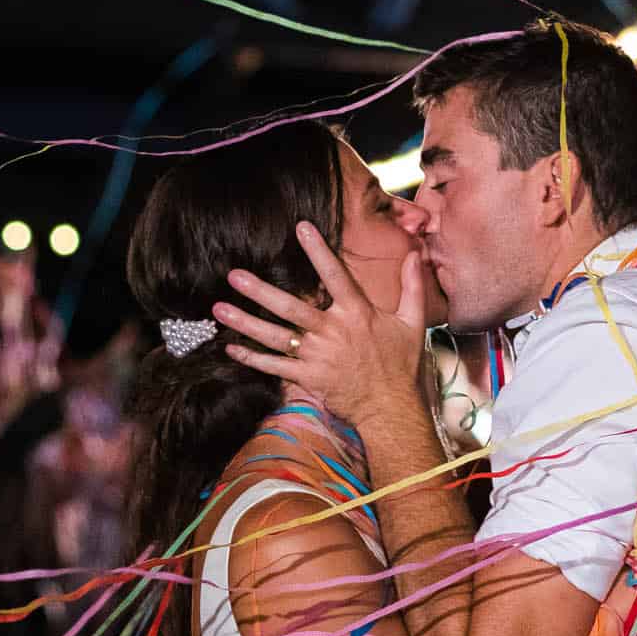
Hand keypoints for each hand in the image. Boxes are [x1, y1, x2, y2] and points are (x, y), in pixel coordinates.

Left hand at [213, 221, 429, 424]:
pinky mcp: (308, 377)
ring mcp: (318, 355)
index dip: (318, 250)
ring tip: (220, 308)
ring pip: (275, 336)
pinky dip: (252, 358)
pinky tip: (231, 347)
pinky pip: (275, 367)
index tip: (301, 227)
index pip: (335, 274)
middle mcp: (333, 331)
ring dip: (246, 322)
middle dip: (260, 291)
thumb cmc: (401, 365)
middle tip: (235, 276)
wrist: (391, 407)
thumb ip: (412, 286)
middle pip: (291, 307)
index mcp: (356, 313)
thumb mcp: (413, 322)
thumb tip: (416, 254)